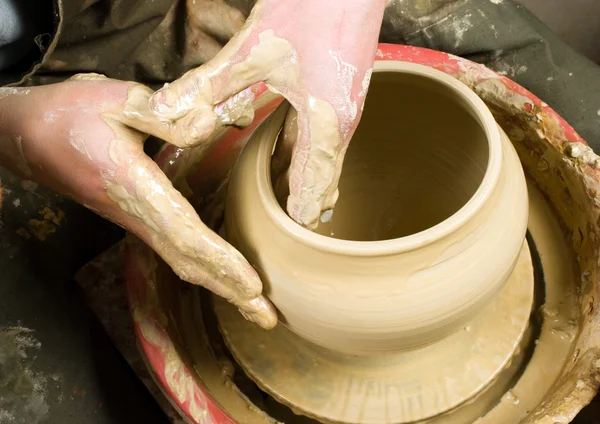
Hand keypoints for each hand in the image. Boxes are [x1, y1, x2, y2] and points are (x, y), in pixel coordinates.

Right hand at [0, 77, 276, 328]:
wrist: (25, 136)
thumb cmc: (69, 114)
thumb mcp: (117, 100)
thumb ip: (165, 114)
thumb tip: (211, 123)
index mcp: (132, 187)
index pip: (184, 233)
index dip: (219, 261)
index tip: (252, 285)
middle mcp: (135, 214)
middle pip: (187, 261)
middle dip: (228, 290)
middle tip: (266, 317)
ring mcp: (134, 220)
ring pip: (181, 260)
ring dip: (219, 283)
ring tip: (253, 303)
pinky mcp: (135, 217)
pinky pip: (174, 249)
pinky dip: (204, 266)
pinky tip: (221, 272)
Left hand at [150, 0, 386, 227]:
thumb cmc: (314, 8)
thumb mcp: (254, 50)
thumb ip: (209, 85)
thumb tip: (167, 114)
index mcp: (324, 123)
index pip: (312, 187)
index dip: (297, 216)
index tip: (287, 243)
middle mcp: (341, 123)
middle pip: (325, 182)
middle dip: (304, 208)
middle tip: (286, 235)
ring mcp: (346, 109)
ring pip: (327, 163)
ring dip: (307, 185)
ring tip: (291, 209)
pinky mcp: (343, 93)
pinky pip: (326, 140)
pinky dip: (310, 159)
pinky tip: (296, 157)